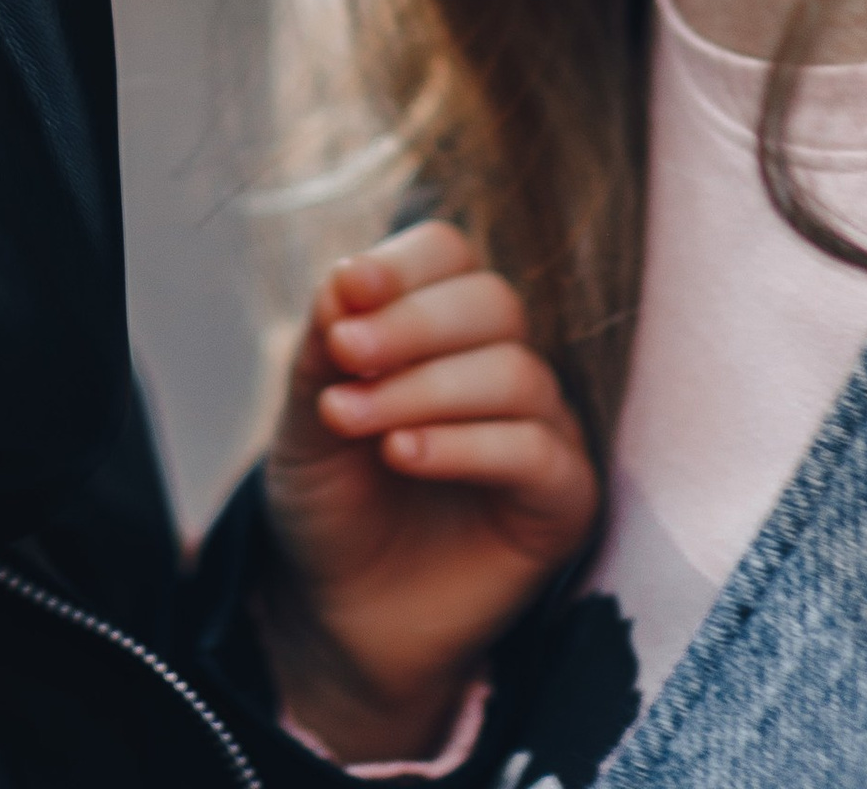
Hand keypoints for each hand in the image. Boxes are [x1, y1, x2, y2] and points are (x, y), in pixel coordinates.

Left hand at [257, 221, 598, 766]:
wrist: (340, 613)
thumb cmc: (330, 502)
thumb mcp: (304, 418)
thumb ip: (324, 347)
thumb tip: (347, 276)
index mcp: (440, 326)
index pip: (447, 254)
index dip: (401, 265)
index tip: (346, 290)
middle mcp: (500, 362)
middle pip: (492, 301)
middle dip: (412, 323)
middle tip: (346, 356)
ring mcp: (541, 429)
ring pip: (517, 372)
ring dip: (426, 389)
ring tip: (354, 421)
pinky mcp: (562, 499)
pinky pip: (536, 451)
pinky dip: (464, 444)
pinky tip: (402, 456)